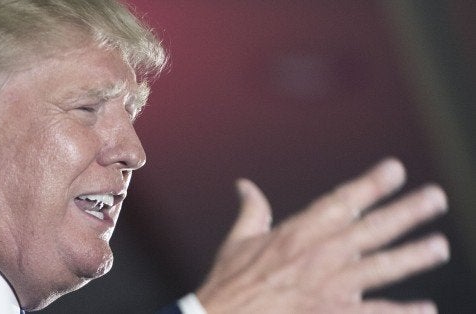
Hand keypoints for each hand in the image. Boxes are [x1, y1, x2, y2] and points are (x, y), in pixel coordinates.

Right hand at [196, 158, 448, 313]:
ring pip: (381, 268)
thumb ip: (251, 211)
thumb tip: (244, 184)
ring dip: (413, 256)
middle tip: (436, 198)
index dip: (370, 184)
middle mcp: (320, 255)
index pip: (341, 201)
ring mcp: (330, 288)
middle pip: (371, 229)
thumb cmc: (229, 283)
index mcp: (297, 233)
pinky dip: (402, 313)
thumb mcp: (237, 241)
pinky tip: (427, 309)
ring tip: (438, 247)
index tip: (395, 169)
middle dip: (406, 212)